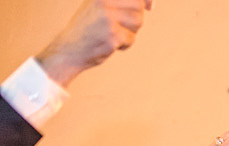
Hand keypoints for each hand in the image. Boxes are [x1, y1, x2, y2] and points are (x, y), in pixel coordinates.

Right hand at [36, 0, 152, 87]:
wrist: (69, 49)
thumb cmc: (89, 28)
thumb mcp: (101, 6)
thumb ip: (122, 2)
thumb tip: (150, 3)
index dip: (146, 0)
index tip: (150, 6)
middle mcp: (103, 1)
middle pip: (138, 6)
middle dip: (135, 18)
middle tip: (120, 25)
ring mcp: (107, 17)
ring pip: (138, 22)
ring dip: (130, 31)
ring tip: (112, 33)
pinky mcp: (112, 34)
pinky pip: (132, 38)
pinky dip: (125, 44)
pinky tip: (110, 43)